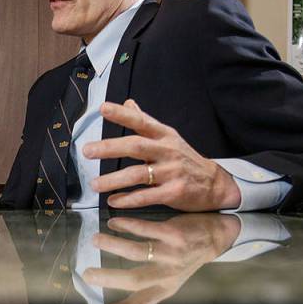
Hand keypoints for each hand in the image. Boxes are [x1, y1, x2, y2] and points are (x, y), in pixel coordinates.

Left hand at [83, 99, 240, 210]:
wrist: (215, 184)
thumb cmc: (186, 160)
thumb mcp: (169, 138)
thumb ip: (146, 122)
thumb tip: (128, 102)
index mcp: (165, 136)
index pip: (141, 122)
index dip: (123, 114)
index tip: (103, 108)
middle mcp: (168, 151)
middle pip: (136, 146)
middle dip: (109, 148)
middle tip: (87, 150)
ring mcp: (172, 172)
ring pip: (138, 174)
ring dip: (113, 180)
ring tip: (95, 184)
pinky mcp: (174, 192)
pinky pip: (147, 196)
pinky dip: (128, 199)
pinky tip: (113, 200)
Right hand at [83, 214, 239, 303]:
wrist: (214, 237)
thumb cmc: (187, 260)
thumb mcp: (172, 282)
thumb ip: (148, 297)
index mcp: (165, 288)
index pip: (142, 303)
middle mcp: (168, 274)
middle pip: (134, 279)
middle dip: (108, 277)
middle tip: (86, 274)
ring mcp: (171, 253)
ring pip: (137, 252)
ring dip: (113, 245)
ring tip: (95, 240)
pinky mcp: (174, 234)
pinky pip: (145, 229)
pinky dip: (126, 226)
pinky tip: (113, 223)